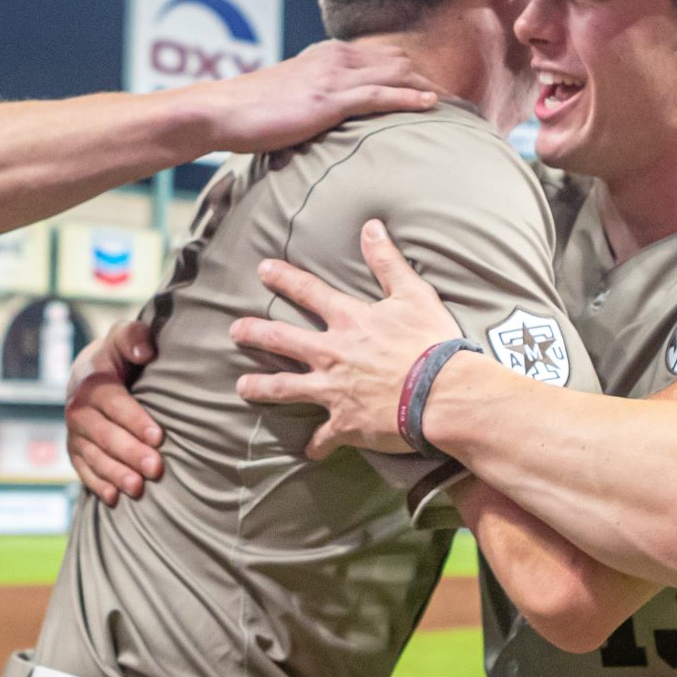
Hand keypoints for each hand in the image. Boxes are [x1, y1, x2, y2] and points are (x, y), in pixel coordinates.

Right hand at [67, 320, 162, 504]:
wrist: (90, 372)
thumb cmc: (119, 355)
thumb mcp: (125, 337)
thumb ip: (134, 338)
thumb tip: (145, 352)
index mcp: (91, 380)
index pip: (112, 402)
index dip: (135, 420)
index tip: (159, 436)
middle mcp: (77, 408)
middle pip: (103, 434)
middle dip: (129, 453)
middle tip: (156, 469)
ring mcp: (74, 432)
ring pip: (93, 456)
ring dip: (115, 473)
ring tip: (138, 488)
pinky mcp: (74, 449)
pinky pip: (82, 469)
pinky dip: (96, 484)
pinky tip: (114, 498)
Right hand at [200, 40, 434, 155]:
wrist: (222, 111)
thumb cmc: (251, 112)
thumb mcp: (292, 98)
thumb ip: (317, 101)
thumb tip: (331, 120)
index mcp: (328, 55)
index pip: (383, 58)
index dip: (413, 74)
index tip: (436, 91)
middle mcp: (335, 58)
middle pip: (399, 61)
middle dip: (430, 78)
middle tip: (457, 100)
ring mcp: (333, 76)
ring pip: (396, 74)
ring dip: (429, 87)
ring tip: (456, 105)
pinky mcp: (329, 99)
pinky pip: (380, 94)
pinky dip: (409, 98)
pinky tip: (430, 105)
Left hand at [231, 219, 459, 457]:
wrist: (442, 394)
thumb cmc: (432, 343)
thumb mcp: (413, 293)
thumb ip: (387, 261)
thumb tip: (371, 226)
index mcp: (349, 321)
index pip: (308, 292)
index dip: (284, 278)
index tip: (262, 270)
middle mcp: (332, 353)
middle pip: (282, 339)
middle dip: (254, 332)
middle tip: (234, 330)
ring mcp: (333, 390)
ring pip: (285, 387)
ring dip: (261, 387)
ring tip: (241, 387)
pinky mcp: (344, 424)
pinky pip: (324, 437)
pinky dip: (317, 445)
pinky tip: (310, 451)